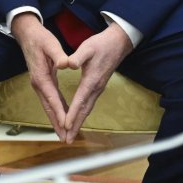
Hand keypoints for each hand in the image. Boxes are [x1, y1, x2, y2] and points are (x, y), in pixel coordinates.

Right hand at [10, 12, 70, 140]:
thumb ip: (58, 55)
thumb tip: (66, 64)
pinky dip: (56, 110)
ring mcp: (39, 84)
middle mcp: (38, 84)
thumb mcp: (51, 44)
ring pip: (48, 106)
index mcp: (41, 76)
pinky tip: (62, 117)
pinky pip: (49, 100)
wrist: (27, 34)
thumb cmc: (40, 38)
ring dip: (56, 120)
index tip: (67, 124)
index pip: (53, 98)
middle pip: (48, 108)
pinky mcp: (41, 82)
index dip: (61, 112)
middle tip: (65, 139)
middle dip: (57, 124)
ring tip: (64, 134)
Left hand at [61, 23, 132, 141]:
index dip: (72, 113)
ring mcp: (98, 88)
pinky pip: (89, 104)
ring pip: (87, 109)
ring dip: (78, 122)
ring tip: (70, 134)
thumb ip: (77, 57)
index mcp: (91, 80)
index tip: (65, 125)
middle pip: (84, 110)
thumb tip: (69, 64)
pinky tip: (77, 119)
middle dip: (75, 125)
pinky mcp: (97, 87)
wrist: (118, 43)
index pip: (80, 100)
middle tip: (67, 139)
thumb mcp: (87, 47)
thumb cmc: (101, 44)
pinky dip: (82, 114)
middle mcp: (96, 88)